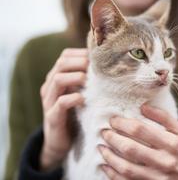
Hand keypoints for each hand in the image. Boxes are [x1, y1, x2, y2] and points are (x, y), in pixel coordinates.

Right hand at [40, 48, 87, 170]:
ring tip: (88, 80)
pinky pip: (60, 103)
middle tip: (95, 68)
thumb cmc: (74, 115)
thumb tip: (108, 68)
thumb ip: (86, 82)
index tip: (98, 59)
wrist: (60, 143)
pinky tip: (83, 99)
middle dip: (80, 62)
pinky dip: (73, 98)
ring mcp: (49, 102)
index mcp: (56, 78)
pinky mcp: (52, 117)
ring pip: (57, 79)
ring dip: (76, 77)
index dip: (81, 53)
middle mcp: (50, 87)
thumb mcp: (79, 94)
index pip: (65, 56)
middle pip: (61, 64)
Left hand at [99, 104, 177, 179]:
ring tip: (101, 147)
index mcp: (172, 143)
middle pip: (130, 148)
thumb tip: (143, 106)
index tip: (113, 120)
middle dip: (112, 138)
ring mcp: (157, 177)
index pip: (140, 130)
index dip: (123, 123)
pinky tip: (105, 165)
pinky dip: (113, 174)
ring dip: (109, 156)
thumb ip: (164, 118)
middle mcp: (164, 161)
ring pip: (126, 167)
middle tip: (104, 132)